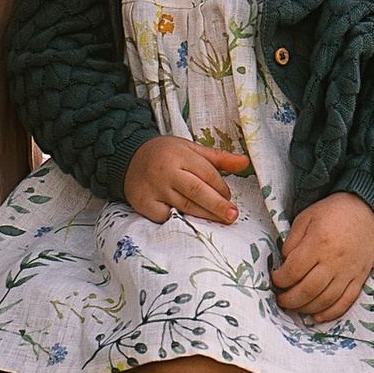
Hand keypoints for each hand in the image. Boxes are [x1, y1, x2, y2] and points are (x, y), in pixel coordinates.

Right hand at [124, 135, 250, 225]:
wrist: (128, 157)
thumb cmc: (166, 154)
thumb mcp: (191, 149)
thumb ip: (219, 158)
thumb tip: (246, 162)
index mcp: (179, 155)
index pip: (206, 173)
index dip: (220, 187)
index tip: (229, 197)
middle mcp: (166, 171)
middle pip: (196, 191)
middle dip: (217, 205)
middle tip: (232, 216)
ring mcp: (153, 189)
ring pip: (183, 205)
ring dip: (204, 215)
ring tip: (220, 221)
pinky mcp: (143, 203)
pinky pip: (165, 216)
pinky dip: (179, 220)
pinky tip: (192, 223)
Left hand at [271, 191, 373, 322]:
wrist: (367, 210)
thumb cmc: (333, 212)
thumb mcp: (306, 217)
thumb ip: (292, 241)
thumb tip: (285, 263)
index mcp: (319, 243)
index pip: (294, 271)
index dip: (280, 280)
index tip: (275, 279)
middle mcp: (334, 261)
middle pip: (308, 290)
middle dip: (289, 299)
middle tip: (280, 299)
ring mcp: (349, 272)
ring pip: (325, 300)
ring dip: (306, 308)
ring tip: (295, 306)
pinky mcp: (360, 278)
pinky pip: (346, 301)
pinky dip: (331, 313)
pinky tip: (318, 316)